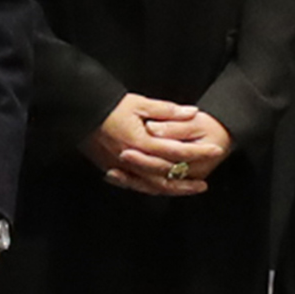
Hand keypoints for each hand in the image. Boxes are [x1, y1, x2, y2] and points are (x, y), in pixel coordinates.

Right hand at [81, 94, 222, 196]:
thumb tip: (192, 112)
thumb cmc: (109, 105)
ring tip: (186, 190)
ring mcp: (121, 167)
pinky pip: (134, 185)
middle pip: (166, 175)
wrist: (79, 111)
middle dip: (187, 179)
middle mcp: (133, 159)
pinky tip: (158, 188)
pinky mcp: (111, 169)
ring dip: (171, 189)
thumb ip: (167, 110)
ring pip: (151, 186)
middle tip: (204, 184)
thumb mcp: (139, 103)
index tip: (215, 150)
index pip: (177, 151)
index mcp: (142, 142)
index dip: (198, 152)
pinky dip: (148, 188)